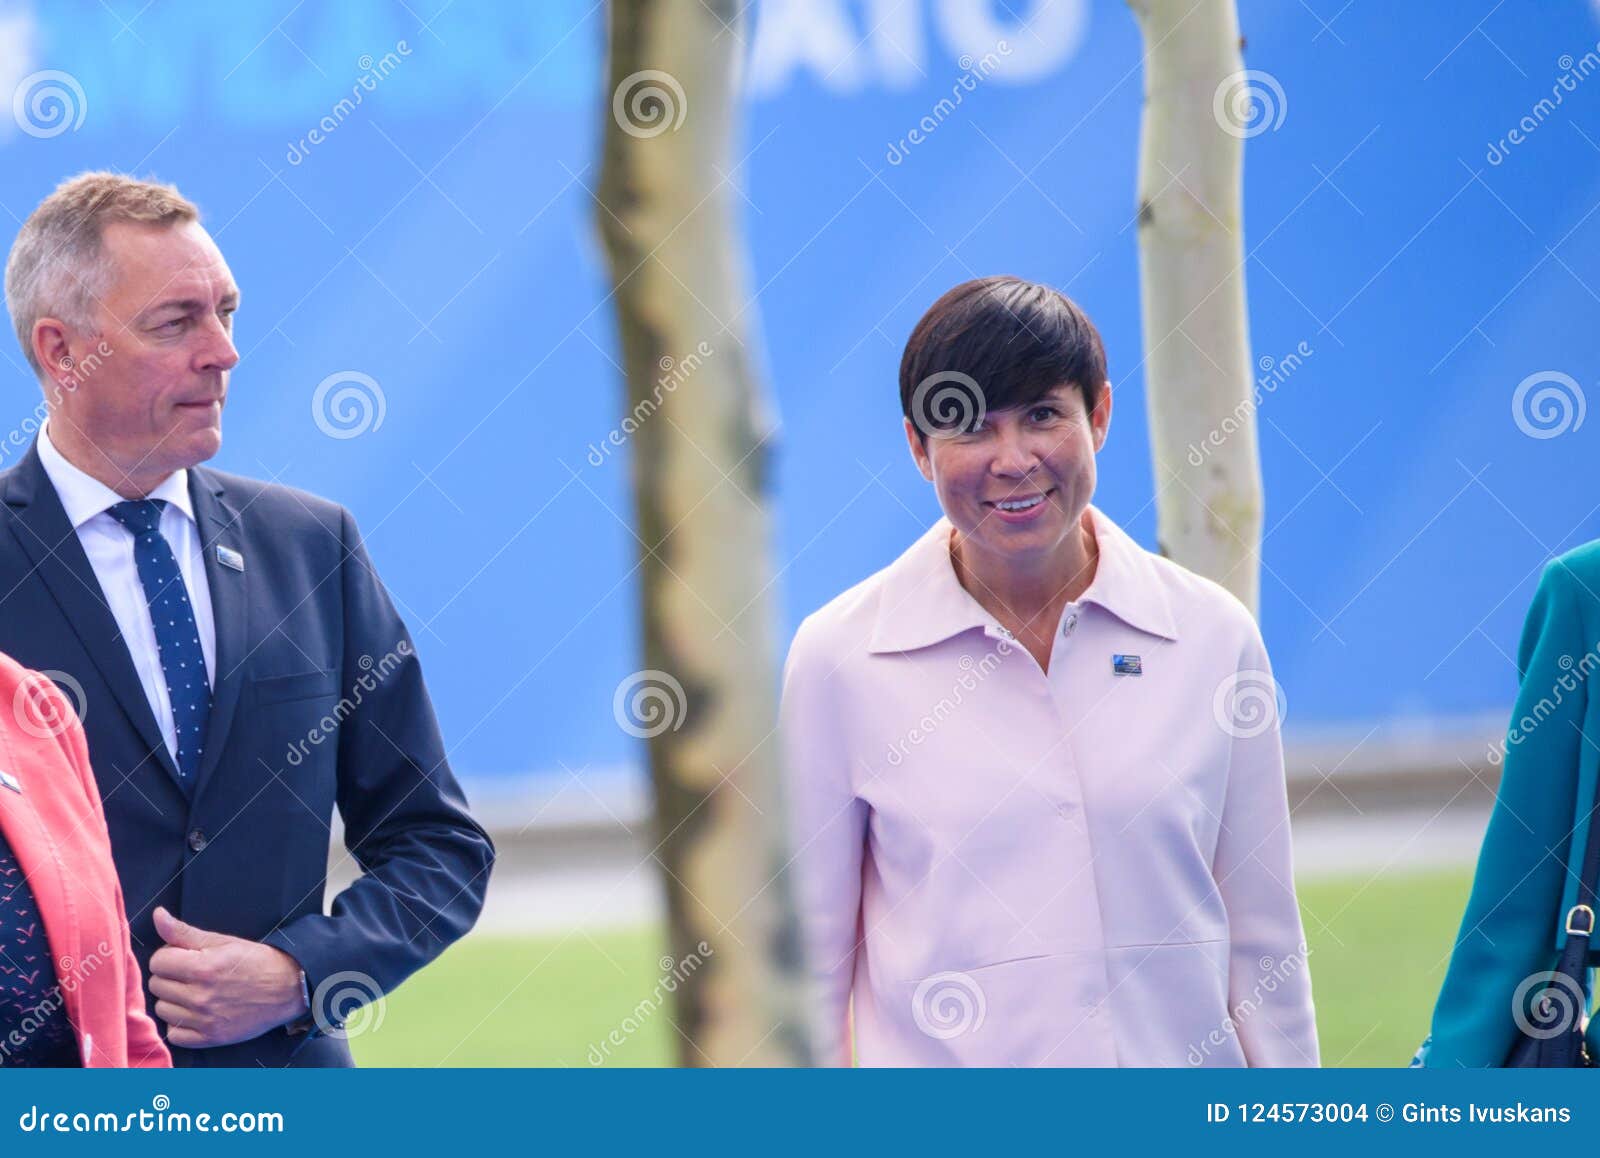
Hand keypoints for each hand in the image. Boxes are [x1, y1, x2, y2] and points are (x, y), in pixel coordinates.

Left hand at [146, 907, 308, 1048]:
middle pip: (157, 985)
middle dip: (171, 976)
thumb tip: (158, 915)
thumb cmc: (256, 961)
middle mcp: (200, 996)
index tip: (184, 957)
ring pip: (162, 1009)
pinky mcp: (210, 1038)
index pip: (158, 962)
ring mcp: (204, 1019)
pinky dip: (180, 1024)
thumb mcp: (222, 941)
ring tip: (195, 992)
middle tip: (192, 973)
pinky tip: (195, 1012)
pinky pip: (174, 1034)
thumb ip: (184, 932)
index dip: (170, 956)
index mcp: (202, 968)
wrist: (288, 988)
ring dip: (173, 1000)